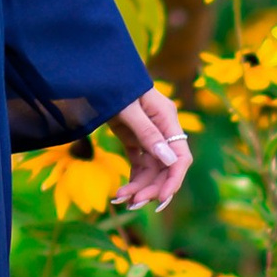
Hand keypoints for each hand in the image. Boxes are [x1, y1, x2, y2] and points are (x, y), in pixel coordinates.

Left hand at [110, 87, 190, 210]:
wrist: (96, 73)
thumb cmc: (114, 84)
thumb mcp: (128, 107)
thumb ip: (147, 132)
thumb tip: (169, 160)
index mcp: (167, 119)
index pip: (181, 156)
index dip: (174, 180)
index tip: (160, 199)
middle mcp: (162, 130)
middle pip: (165, 167)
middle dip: (151, 188)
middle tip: (132, 203)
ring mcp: (148, 135)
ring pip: (151, 170)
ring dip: (139, 187)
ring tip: (120, 200)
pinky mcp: (134, 138)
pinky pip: (138, 164)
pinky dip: (132, 180)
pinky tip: (120, 193)